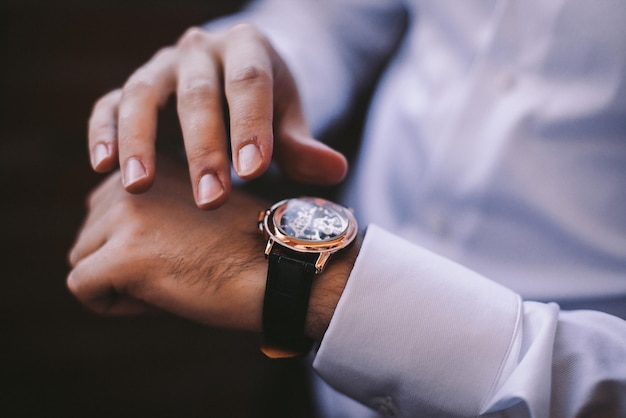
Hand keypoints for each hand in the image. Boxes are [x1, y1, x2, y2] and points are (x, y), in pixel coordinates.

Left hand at [68, 158, 267, 330]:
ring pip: (81, 260)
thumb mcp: (192, 211)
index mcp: (152, 162)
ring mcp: (125, 213)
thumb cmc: (244, 249)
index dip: (138, 246)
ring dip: (118, 283)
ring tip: (172, 278)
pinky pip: (82, 288)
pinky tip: (159, 296)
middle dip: (120, 263)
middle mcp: (132, 178)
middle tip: (179, 267)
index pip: (105, 212)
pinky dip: (113, 304)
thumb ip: (148, 210)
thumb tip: (97, 238)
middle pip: (88, 236)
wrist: (279, 269)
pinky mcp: (122, 253)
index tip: (184, 249)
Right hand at [88, 24, 347, 208]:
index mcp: (247, 48)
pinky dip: (103, 131)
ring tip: (139, 185)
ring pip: (143, 95)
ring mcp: (162, 67)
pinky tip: (102, 166)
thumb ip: (303, 145)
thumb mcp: (289, 116)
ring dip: (139, 141)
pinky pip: (110, 103)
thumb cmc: (268, 103)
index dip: (250, 126)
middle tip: (209, 198)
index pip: (249, 82)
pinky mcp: (134, 87)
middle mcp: (199, 51)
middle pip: (198, 95)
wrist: (237, 74)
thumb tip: (335, 170)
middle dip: (202, 148)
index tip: (251, 173)